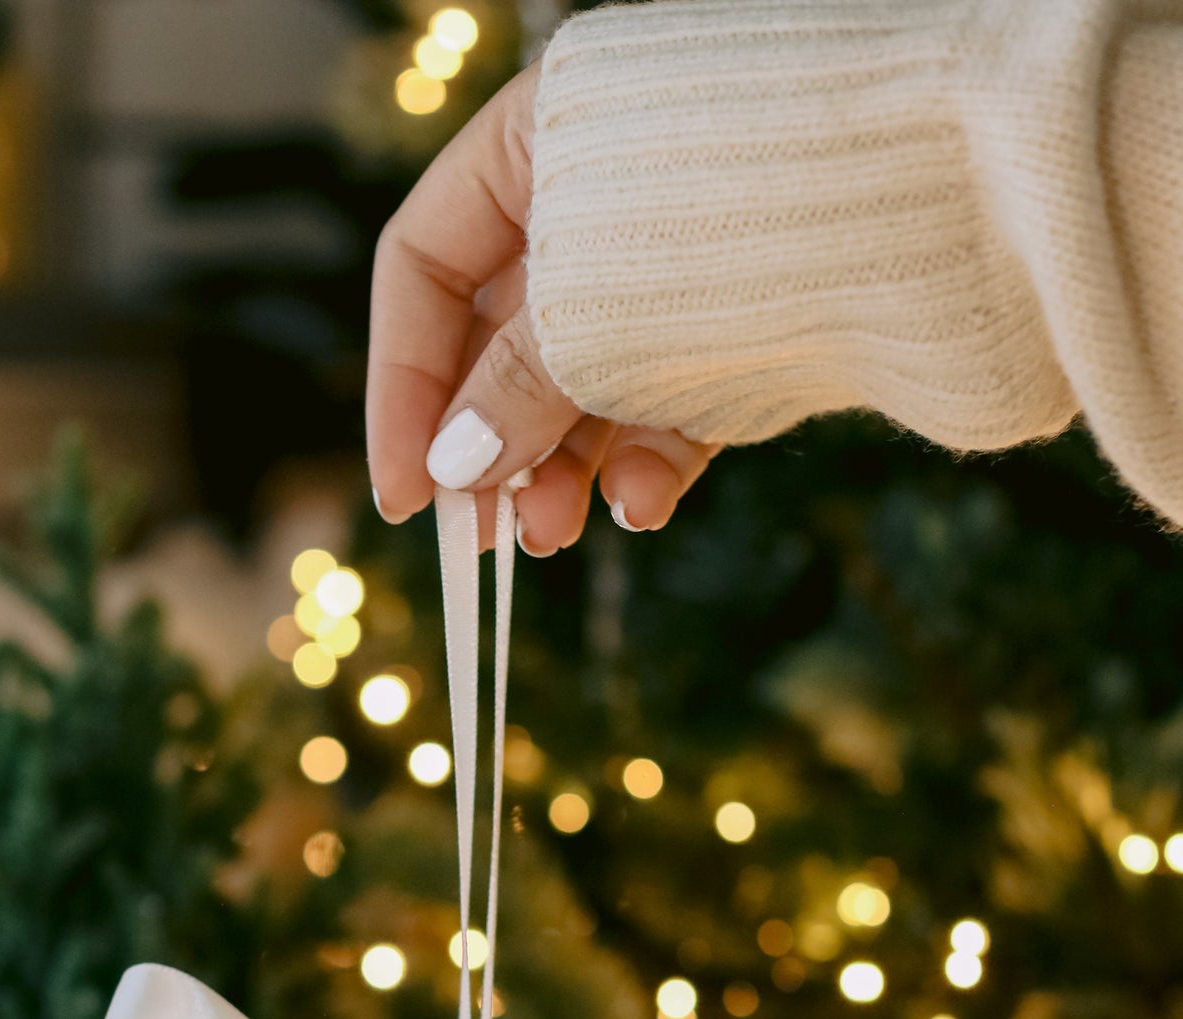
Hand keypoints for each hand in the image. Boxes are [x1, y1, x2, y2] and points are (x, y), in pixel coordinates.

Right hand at [366, 64, 717, 552]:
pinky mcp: (755, 322)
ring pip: (590, 385)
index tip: (408, 497)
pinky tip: (644, 505)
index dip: (402, 387)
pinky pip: (676, 401)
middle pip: (506, 337)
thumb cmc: (743, 215)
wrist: (955, 200)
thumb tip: (454, 469)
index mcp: (542, 137)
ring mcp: (683, 262)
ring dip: (565, 470)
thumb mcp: (585, 308)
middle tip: (487, 540)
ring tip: (558, 537)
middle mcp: (605, 194)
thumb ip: (508, 390)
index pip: (425, 268)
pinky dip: (652, 459)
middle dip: (495, 447)